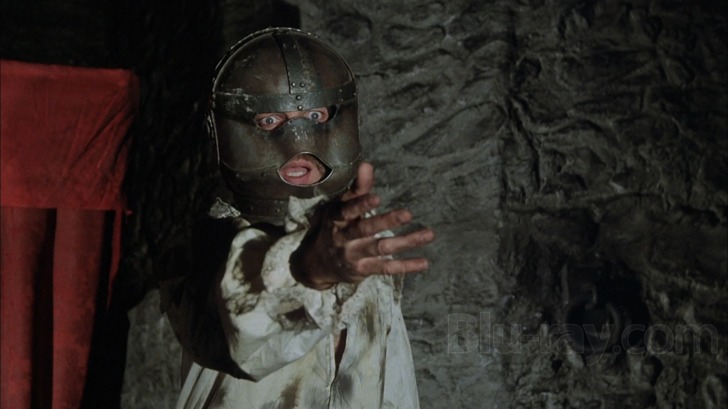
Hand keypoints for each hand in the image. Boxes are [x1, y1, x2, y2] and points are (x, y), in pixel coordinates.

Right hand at [292, 162, 435, 289]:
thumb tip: (367, 164)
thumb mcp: (340, 207)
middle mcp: (343, 238)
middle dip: (386, 222)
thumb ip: (357, 188)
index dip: (361, 204)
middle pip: (365, 230)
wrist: (317, 263)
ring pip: (381, 248)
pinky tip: (424, 262)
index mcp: (336, 219)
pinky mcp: (363, 270)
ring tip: (429, 234)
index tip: (377, 198)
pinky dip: (405, 266)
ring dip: (406, 242)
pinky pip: (387, 268)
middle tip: (407, 214)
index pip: (347, 211)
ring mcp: (353, 256)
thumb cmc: (334, 227)